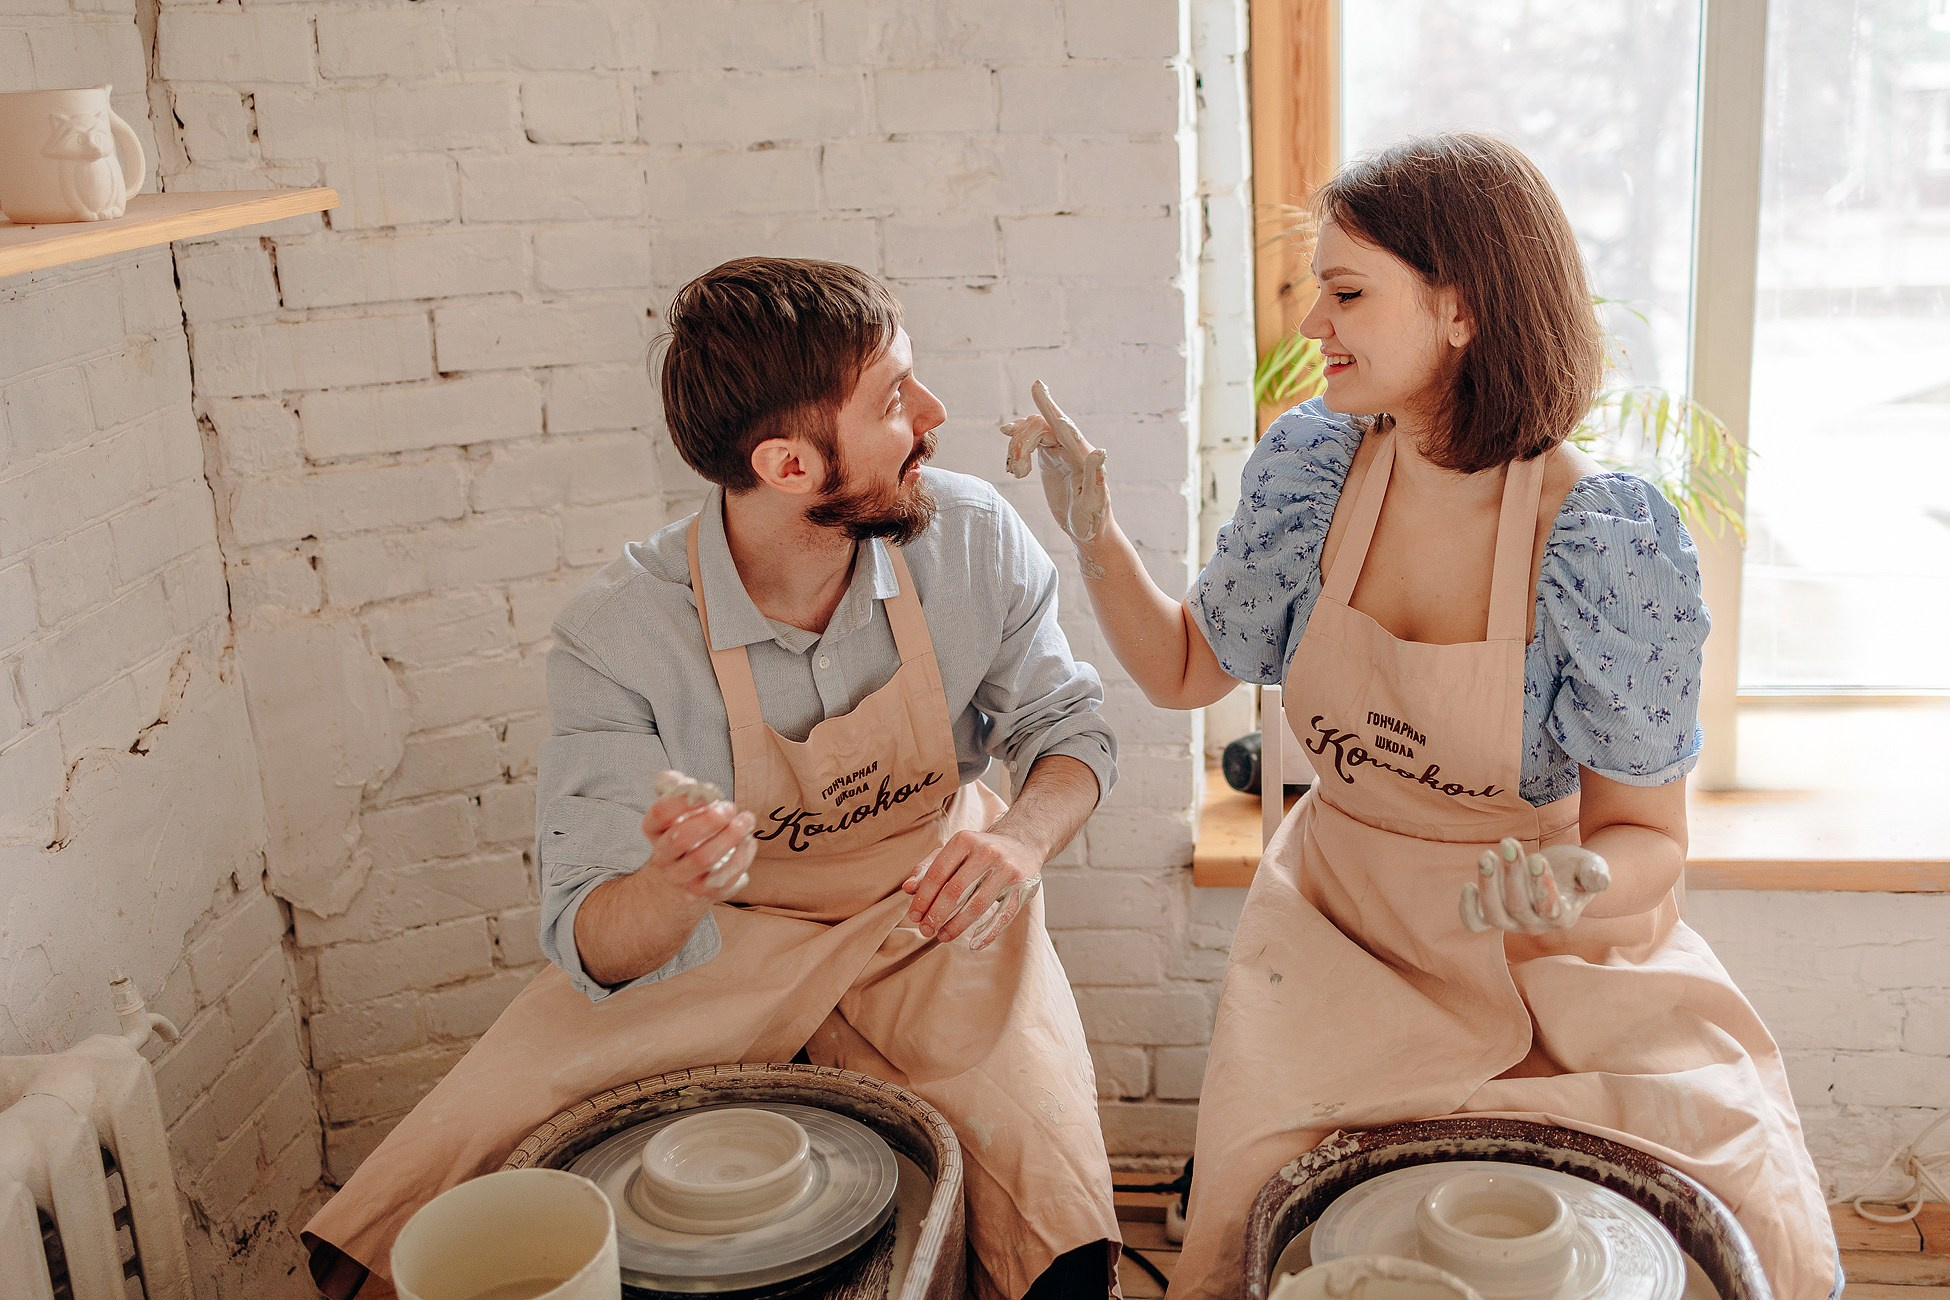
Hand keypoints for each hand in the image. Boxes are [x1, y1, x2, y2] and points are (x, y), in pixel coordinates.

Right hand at [641, 770, 754, 900]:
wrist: (680, 878)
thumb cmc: (686, 830)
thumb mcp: (678, 807)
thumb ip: (677, 786)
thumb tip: (680, 781)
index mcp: (654, 830)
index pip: (661, 813)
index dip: (685, 800)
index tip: (710, 791)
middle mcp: (663, 855)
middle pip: (681, 838)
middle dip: (710, 820)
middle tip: (730, 808)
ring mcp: (682, 876)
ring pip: (703, 859)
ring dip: (729, 837)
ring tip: (746, 821)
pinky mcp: (703, 891)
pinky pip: (722, 879)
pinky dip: (741, 859)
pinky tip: (749, 843)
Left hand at [901, 829, 1043, 950]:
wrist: (1023, 842)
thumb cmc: (979, 850)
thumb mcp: (953, 851)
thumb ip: (928, 868)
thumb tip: (907, 889)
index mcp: (965, 840)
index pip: (937, 874)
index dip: (922, 898)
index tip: (914, 916)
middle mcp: (987, 852)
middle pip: (955, 891)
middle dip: (936, 914)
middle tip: (925, 930)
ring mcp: (1007, 869)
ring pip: (977, 905)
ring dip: (957, 926)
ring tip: (943, 936)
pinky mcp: (1023, 886)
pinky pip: (1003, 915)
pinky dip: (988, 933)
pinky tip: (973, 944)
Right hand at [999, 380, 1110, 542]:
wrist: (1087, 530)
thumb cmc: (1092, 520)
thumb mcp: (1093, 502)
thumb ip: (1095, 476)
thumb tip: (1100, 451)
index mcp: (1084, 456)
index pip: (1065, 427)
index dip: (1050, 407)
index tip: (1036, 385)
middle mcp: (1073, 448)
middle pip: (1043, 427)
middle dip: (1023, 441)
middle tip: (1016, 470)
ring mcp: (1061, 451)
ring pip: (1034, 432)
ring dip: (1018, 446)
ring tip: (1016, 472)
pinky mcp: (1051, 457)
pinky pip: (1032, 441)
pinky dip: (1018, 444)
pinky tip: (1008, 441)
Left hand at [1460, 837, 1609, 933]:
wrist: (1561, 873)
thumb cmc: (1576, 868)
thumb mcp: (1591, 865)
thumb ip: (1595, 873)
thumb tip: (1600, 880)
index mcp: (1563, 916)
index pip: (1550, 909)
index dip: (1542, 885)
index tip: (1538, 857)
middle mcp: (1536, 924)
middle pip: (1519, 908)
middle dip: (1512, 874)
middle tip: (1508, 842)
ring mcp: (1513, 922)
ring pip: (1495, 916)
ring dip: (1488, 886)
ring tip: (1487, 855)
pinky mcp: (1493, 914)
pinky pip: (1476, 923)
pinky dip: (1468, 909)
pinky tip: (1469, 886)